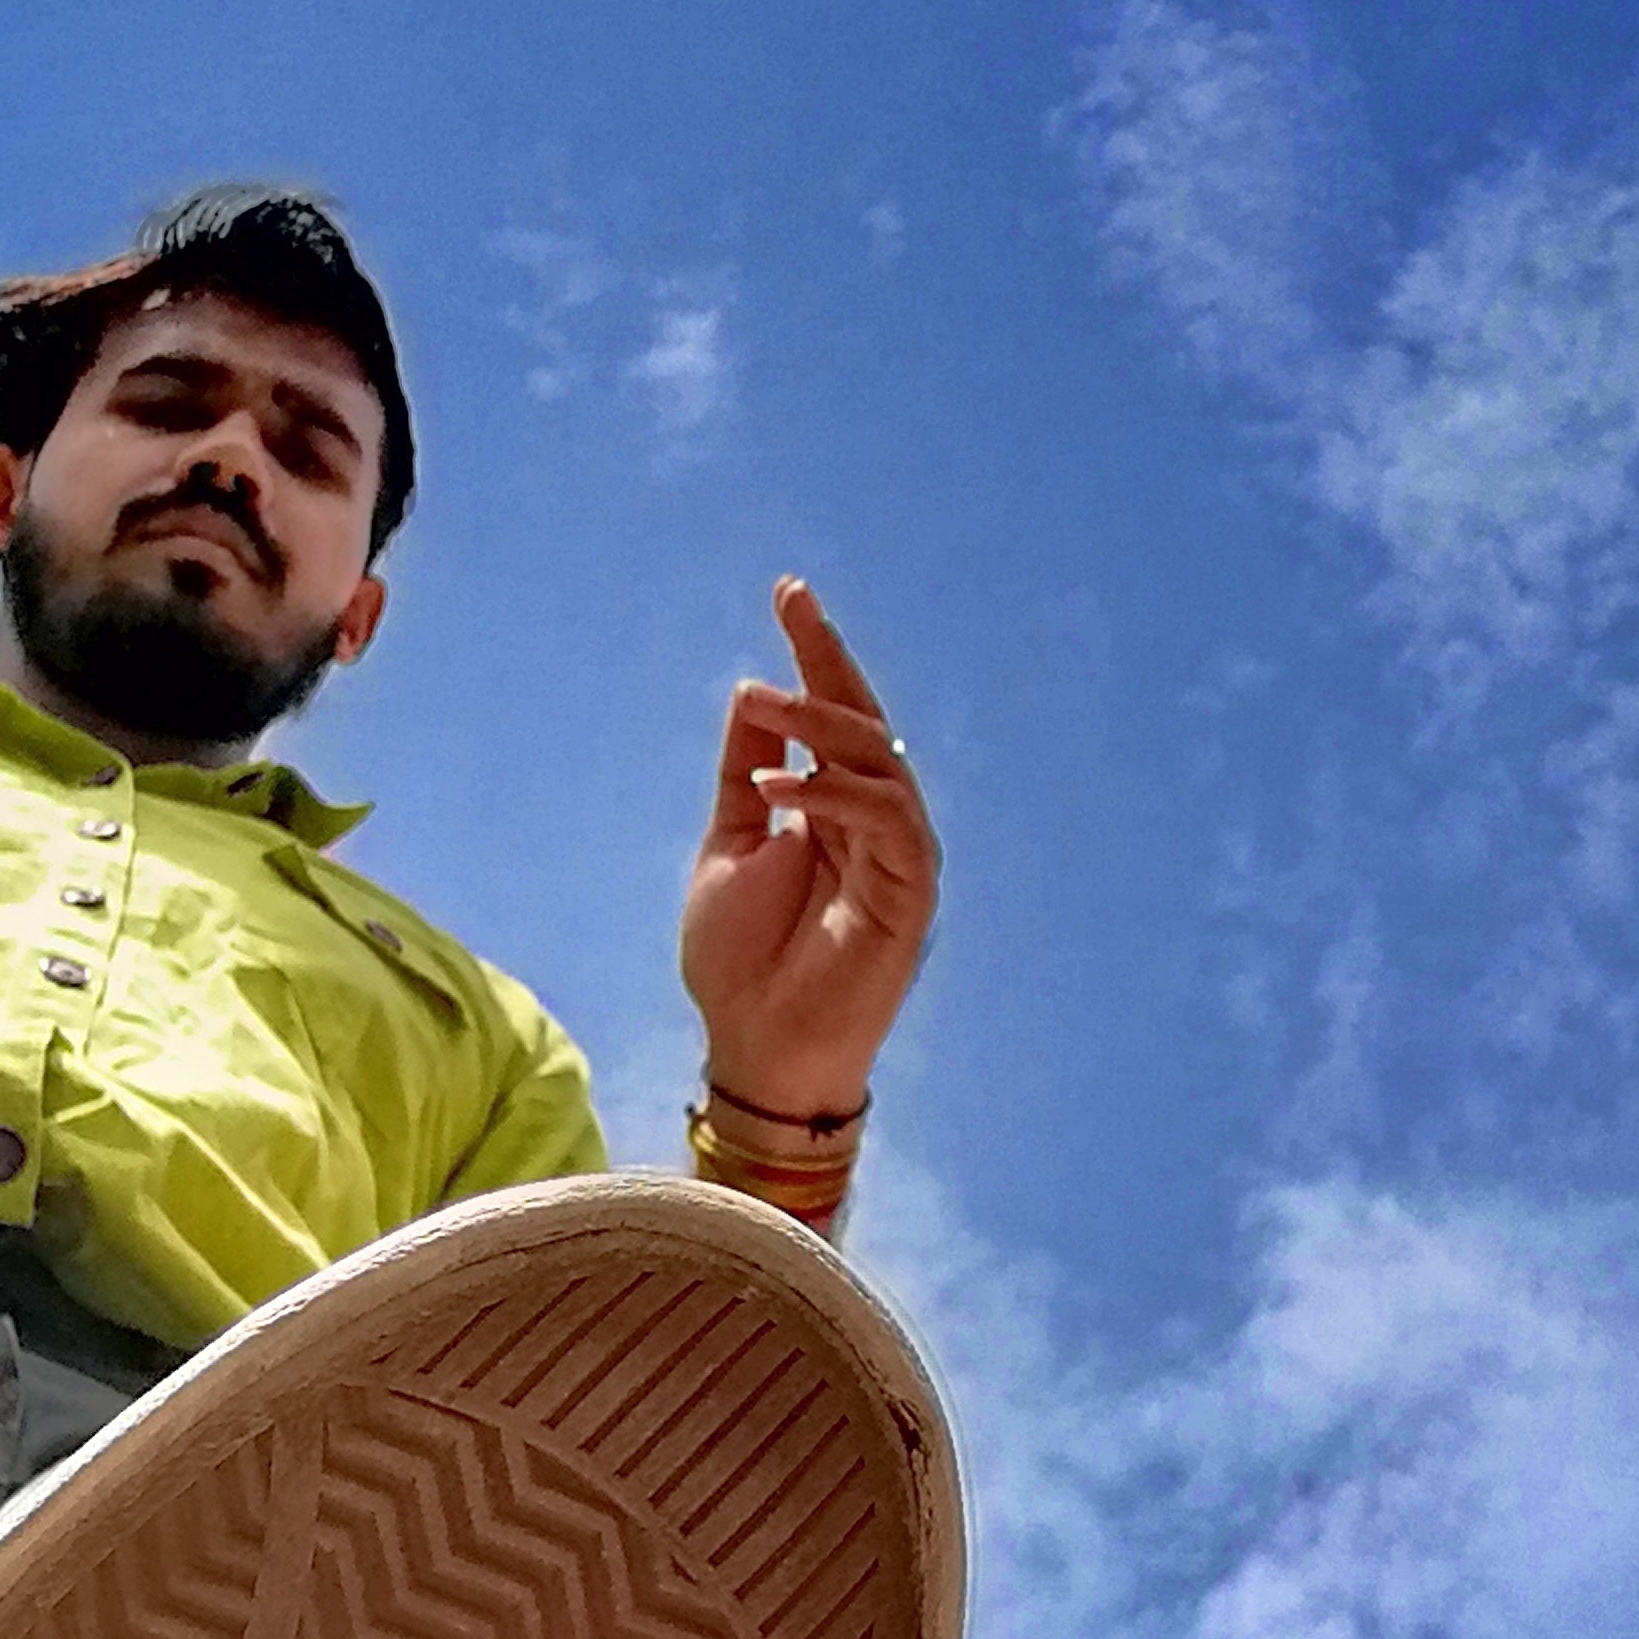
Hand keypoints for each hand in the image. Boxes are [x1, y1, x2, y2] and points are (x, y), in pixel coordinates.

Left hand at [679, 578, 939, 1124]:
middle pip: (864, 723)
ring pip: (880, 763)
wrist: (754, 1047)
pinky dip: (835, 795)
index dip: (814, 653)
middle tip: (792, 605)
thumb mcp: (729, 847)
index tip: (789, 591)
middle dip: (829, 659)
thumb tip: (753, 695)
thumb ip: (746, 776)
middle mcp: (870, 823)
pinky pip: (889, 823)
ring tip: (767, 705)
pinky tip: (780, 787)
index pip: (829, 716)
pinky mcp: (909, 893)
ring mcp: (895, 856)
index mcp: (829, 809)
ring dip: (823, 725)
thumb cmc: (741, 963)